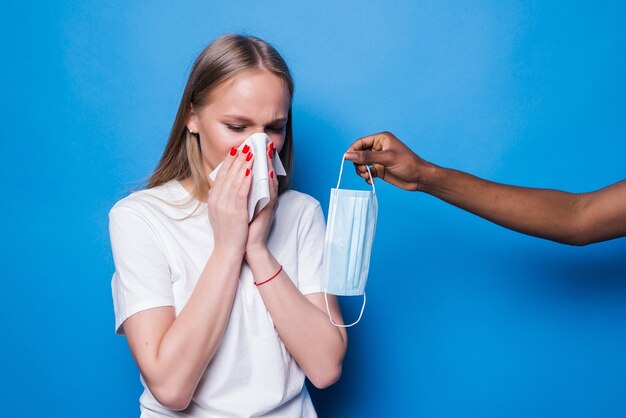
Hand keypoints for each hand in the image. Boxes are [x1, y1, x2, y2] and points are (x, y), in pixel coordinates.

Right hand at [207, 146, 253, 256]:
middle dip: (237, 158)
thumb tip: (228, 185)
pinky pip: (241, 191)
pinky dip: (246, 179)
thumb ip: (223, 198)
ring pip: (234, 179)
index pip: (221, 175)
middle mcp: (217, 199)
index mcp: (213, 198)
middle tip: (245, 146)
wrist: (227, 250)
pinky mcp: (235, 211)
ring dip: (243, 165)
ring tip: (251, 153)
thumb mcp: (220, 212)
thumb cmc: (227, 232)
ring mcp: (225, 205)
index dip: (229, 161)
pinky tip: (252, 170)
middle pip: (227, 174)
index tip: (236, 150)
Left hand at [245, 142, 278, 259]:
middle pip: (267, 172)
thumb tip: (235, 176)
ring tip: (266, 152)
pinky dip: (268, 181)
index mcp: (260, 193)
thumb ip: (241, 190)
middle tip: (263, 143)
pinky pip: (270, 192)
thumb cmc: (244, 224)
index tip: (256, 145)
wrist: (248, 244)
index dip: (259, 159)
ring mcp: (270, 202)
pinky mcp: (269, 210)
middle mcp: (267, 196)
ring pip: (270, 180)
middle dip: (265, 158)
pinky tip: (266, 172)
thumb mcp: (241, 202)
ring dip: (268, 165)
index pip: (261, 172)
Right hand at [344, 131, 435, 190]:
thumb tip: (348, 155)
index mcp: (381, 139)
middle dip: (358, 163)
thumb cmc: (407, 164)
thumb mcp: (386, 159)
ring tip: (367, 176)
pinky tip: (370, 181)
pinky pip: (367, 172)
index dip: (352, 150)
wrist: (419, 178)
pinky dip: (366, 177)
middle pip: (359, 154)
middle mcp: (378, 148)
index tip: (347, 160)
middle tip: (362, 171)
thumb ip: (366, 157)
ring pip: (361, 164)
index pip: (360, 142)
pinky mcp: (379, 169)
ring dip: (361, 171)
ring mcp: (378, 159)